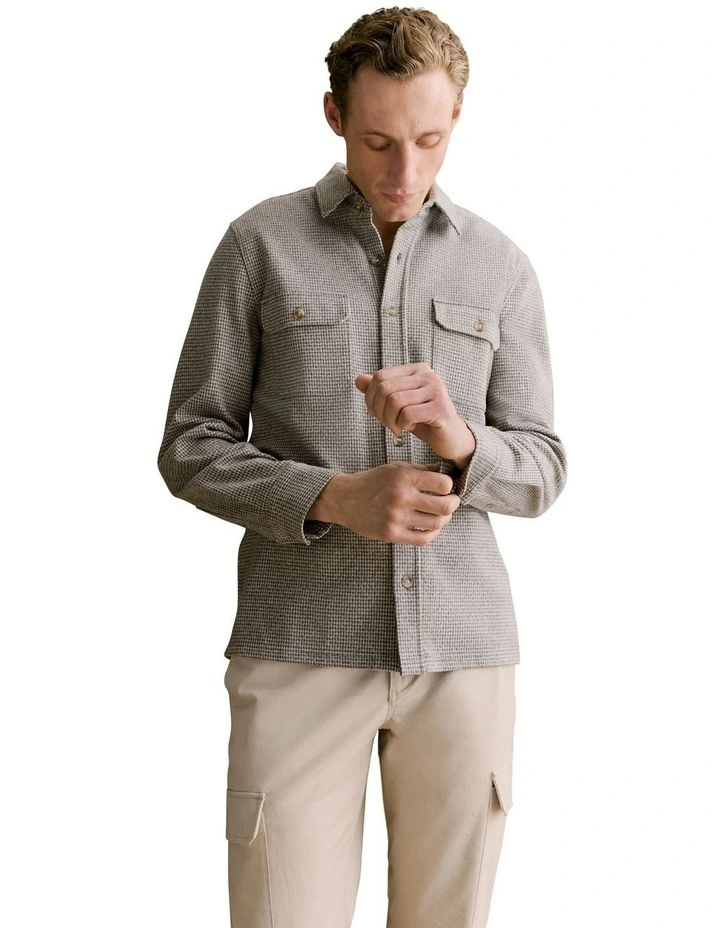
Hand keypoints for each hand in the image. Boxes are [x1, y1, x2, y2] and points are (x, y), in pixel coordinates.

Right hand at [307, 462, 459, 545]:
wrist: (344, 499)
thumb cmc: (372, 481)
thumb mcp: (395, 468)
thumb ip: (421, 470)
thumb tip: (446, 472)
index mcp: (404, 478)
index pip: (444, 484)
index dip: (450, 486)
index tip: (447, 488)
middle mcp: (402, 497)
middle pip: (445, 506)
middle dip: (454, 504)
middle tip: (452, 502)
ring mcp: (396, 518)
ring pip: (436, 524)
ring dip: (444, 519)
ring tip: (442, 515)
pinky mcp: (391, 534)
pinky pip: (422, 539)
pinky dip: (432, 534)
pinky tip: (431, 528)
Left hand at [354, 363, 475, 467]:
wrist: (451, 439)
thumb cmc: (423, 420)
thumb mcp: (398, 405)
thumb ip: (380, 391)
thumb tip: (358, 379)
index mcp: (416, 369)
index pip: (380, 376)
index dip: (371, 398)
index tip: (378, 414)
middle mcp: (428, 375)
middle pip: (385, 388)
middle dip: (379, 411)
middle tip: (388, 424)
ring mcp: (436, 390)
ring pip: (394, 401)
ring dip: (390, 420)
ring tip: (398, 428)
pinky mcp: (440, 408)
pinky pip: (407, 415)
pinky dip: (402, 425)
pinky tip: (410, 428)